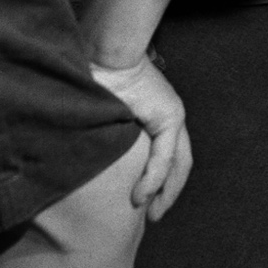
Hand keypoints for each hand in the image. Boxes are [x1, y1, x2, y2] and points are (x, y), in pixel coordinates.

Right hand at [89, 52, 192, 217]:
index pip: (166, 156)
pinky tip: (141, 197)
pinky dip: (154, 179)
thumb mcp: (104, 114)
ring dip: (165, 192)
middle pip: (179, 164)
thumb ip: (107, 134)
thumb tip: (88, 158)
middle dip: (168, 192)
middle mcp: (169, 117)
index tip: (143, 203)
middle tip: (154, 216)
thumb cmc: (100, 77)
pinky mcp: (170, 116)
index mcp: (155, 116)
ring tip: (151, 213)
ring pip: (178, 164)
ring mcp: (172, 116)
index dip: (158, 181)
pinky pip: (165, 157)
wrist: (110, 51)